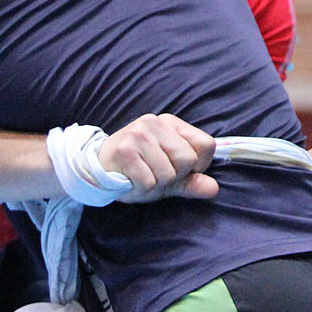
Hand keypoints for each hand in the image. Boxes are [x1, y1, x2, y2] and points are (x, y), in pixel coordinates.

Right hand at [98, 114, 218, 202]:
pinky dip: (141, 188)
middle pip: (188, 160)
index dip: (199, 165)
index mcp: (172, 123)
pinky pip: (149, 181)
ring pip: (168, 173)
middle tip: (155, 172)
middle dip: (174, 175)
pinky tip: (131, 179)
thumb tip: (214, 189)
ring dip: (155, 183)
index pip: (206, 145)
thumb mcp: (170, 178)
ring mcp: (139, 134)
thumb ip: (192, 182)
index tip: (180, 169)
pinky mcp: (125, 150)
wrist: (98, 171)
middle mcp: (156, 122)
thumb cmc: (139, 171)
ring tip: (141, 175)